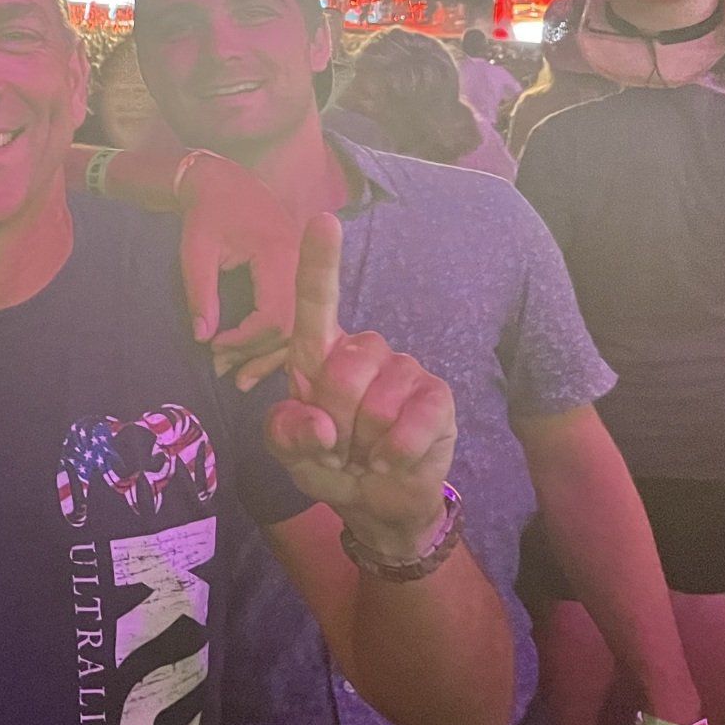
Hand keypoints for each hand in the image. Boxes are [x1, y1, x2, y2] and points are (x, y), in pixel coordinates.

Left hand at [163, 150, 298, 388]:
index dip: (245, 339)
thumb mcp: (196, 248)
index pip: (275, 315)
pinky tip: (256, 357)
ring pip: (298, 324)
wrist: (221, 177)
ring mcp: (304, 268)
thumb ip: (200, 292)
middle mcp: (301, 263)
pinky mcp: (298, 272)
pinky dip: (276, 337)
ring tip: (238, 376)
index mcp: (280, 254)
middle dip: (256, 352)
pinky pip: (295, 312)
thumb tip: (202, 338)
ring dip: (268, 353)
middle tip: (221, 367)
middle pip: (291, 326)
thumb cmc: (206, 210)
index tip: (214, 345)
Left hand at [265, 215, 456, 556]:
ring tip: (366, 452)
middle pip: (340, 371)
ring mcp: (405, 370)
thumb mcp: (291, 454)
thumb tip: (319, 423)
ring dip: (365, 444)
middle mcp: (364, 351)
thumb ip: (286, 435)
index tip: (324, 219)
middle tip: (339, 445)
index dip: (319, 261)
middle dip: (333, 422)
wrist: (377, 504)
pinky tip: (392, 459)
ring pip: (375, 404)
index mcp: (319, 353)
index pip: (316, 301)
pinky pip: (412, 423)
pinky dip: (395, 454)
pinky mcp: (438, 398)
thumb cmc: (328, 464)